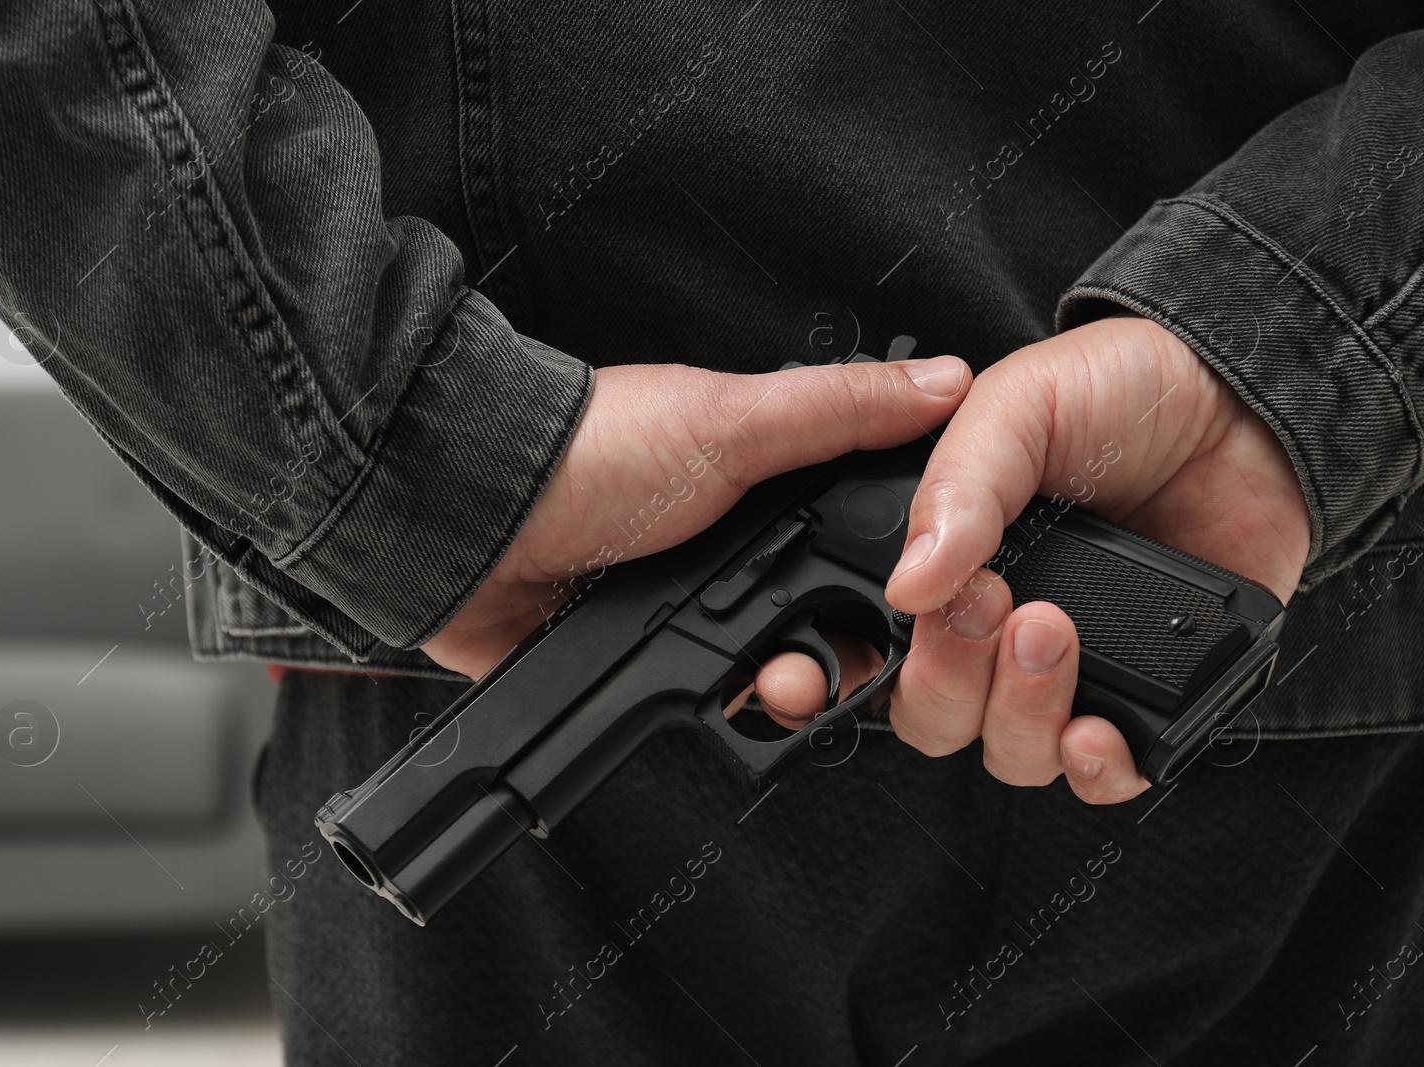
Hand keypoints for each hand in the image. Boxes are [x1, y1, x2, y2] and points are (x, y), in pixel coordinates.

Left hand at [421, 355, 972, 675]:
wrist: (478, 518)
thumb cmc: (591, 450)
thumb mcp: (729, 421)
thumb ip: (838, 409)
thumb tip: (945, 380)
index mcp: (764, 483)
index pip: (861, 538)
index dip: (895, 577)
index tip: (916, 603)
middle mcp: (733, 547)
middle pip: (827, 618)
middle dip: (841, 653)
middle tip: (826, 659)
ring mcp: (689, 606)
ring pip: (773, 670)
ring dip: (787, 690)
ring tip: (773, 687)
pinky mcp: (646, 659)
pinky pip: (708, 702)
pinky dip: (724, 711)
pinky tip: (724, 701)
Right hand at [751, 315, 1309, 803]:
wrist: (1241, 398)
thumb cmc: (1118, 389)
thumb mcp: (1016, 407)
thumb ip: (956, 488)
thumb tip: (908, 581)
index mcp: (947, 566)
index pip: (882, 652)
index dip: (877, 664)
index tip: (919, 618)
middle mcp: (996, 631)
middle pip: (936, 720)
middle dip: (953, 682)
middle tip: (994, 610)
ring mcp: (1073, 670)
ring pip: (1011, 754)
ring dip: (1021, 716)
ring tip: (1055, 635)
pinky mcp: (1152, 695)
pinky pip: (1106, 775)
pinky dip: (1095, 771)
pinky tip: (1095, 732)